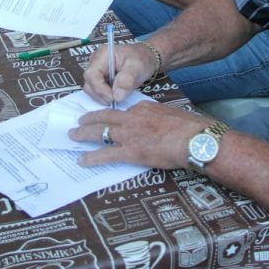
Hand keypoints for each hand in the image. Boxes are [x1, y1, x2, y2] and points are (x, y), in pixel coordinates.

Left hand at [69, 101, 208, 167]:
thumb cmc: (189, 129)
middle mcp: (132, 118)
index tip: (105, 117)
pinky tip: (82, 160)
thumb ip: (158, 117)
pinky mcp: (130, 152)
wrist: (194, 139)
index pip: (122, 111)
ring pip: (99, 132)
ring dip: (84, 134)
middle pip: (104, 117)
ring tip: (73, 136)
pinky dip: (91, 157)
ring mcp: (129, 135)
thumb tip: (156, 124)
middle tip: (78, 121)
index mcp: (142, 109)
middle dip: (89, 119)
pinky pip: (105, 154)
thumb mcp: (170, 115)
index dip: (111, 115)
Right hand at [84, 42, 159, 104]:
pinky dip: (104, 96)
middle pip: (89, 82)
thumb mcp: (137, 67)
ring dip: (102, 96)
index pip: (92, 74)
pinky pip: (96, 90)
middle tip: (116, 101)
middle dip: (101, 95)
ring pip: (90, 88)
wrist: (144, 58)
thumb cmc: (141, 59)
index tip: (113, 98)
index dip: (100, 89)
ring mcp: (96, 69)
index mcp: (103, 54)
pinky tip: (115, 95)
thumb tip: (117, 96)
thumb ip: (127, 80)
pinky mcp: (98, 77)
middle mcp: (95, 61)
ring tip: (117, 97)